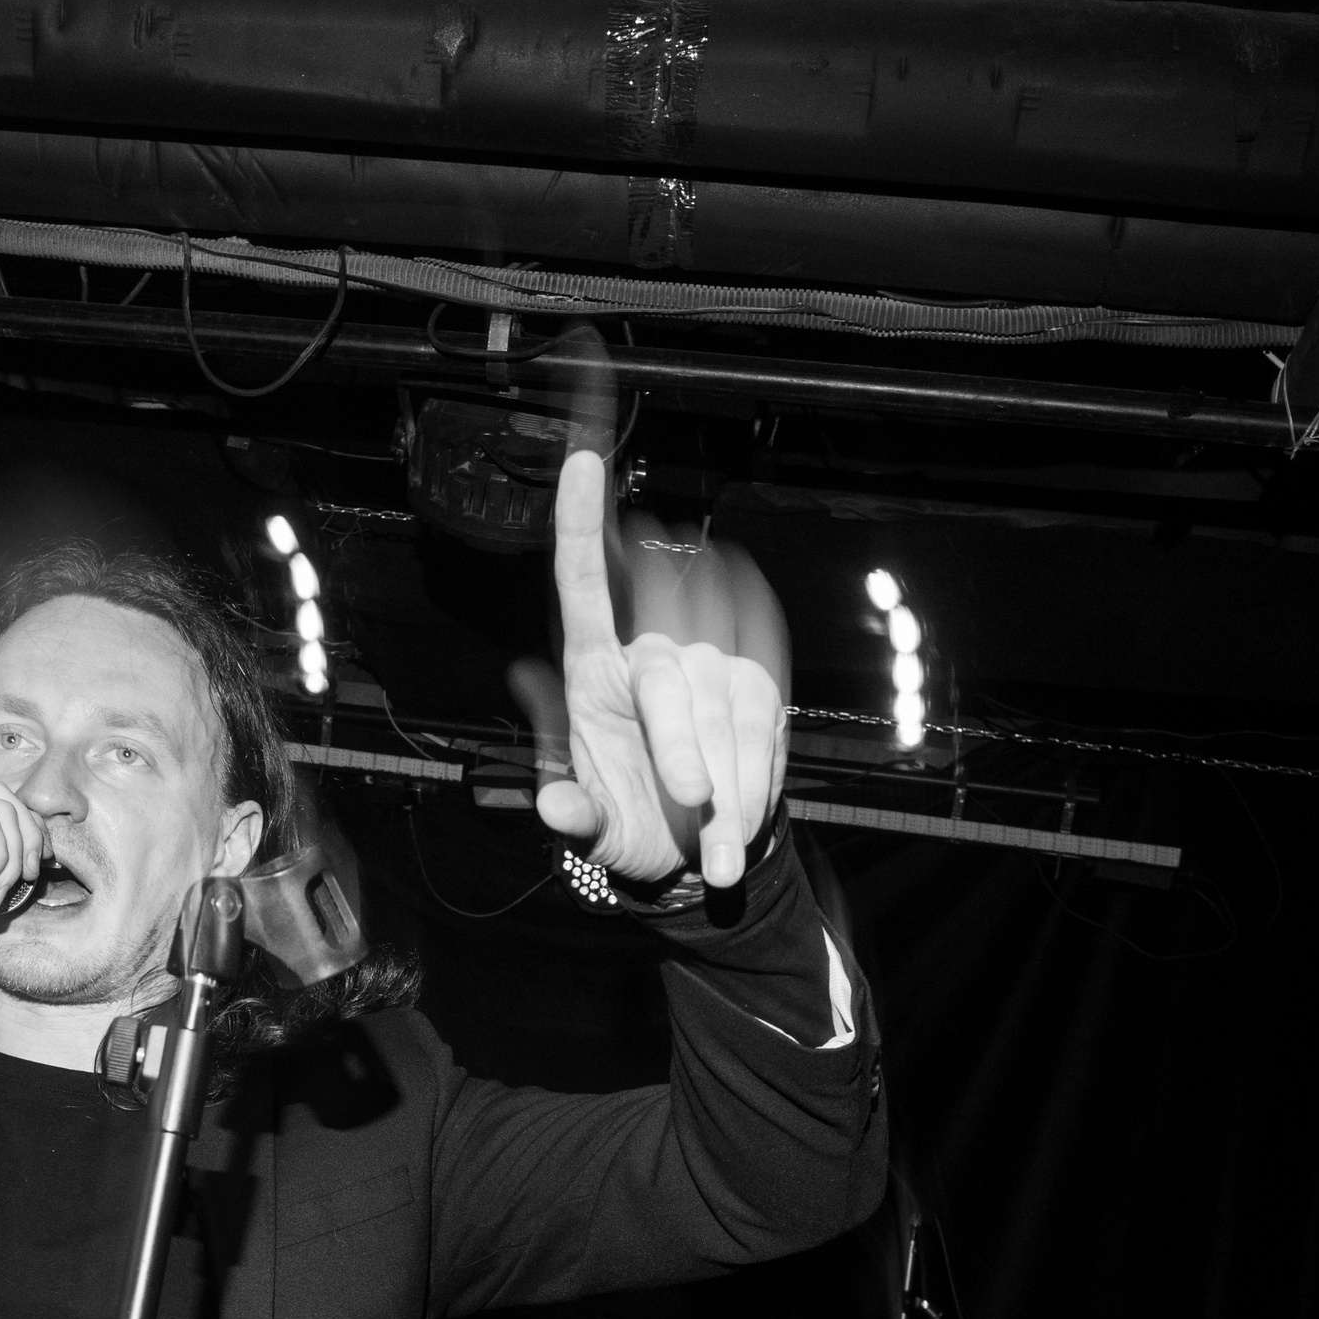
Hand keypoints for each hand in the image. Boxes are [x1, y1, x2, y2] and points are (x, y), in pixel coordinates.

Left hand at [519, 450, 790, 887]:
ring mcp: (703, 666)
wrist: (690, 854)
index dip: (580, 525)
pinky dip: (762, 756)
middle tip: (689, 806)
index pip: (582, 585)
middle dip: (683, 746)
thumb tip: (552, 806)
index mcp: (590, 672)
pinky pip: (766, 701)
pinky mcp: (752, 686)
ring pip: (724, 694)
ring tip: (717, 837)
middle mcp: (644, 656)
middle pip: (668, 664)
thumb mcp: (590, 830)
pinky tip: (751, 792)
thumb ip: (573, 818)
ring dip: (729, 773)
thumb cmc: (626, 825)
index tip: (582, 464)